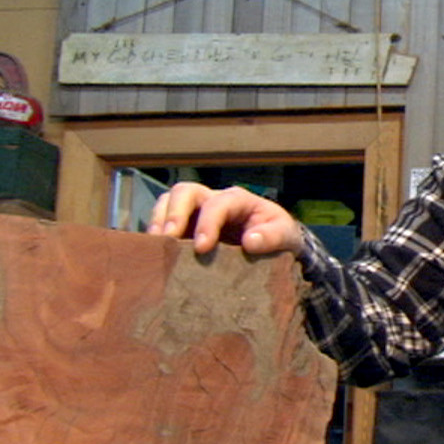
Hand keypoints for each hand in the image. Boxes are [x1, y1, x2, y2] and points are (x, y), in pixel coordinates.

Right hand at [147, 183, 302, 255]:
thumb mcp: (285, 235)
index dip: (207, 223)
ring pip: (168, 202)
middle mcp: (212, 200)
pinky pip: (164, 222)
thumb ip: (273, 237)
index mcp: (238, 199)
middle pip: (185, 192)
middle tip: (169, 239)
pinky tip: (157, 252)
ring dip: (159, 221)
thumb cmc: (279, 235)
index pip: (217, 204)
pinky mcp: (185, 227)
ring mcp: (196, 212)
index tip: (202, 248)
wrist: (275, 244)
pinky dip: (158, 234)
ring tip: (158, 245)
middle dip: (174, 213)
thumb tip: (250, 242)